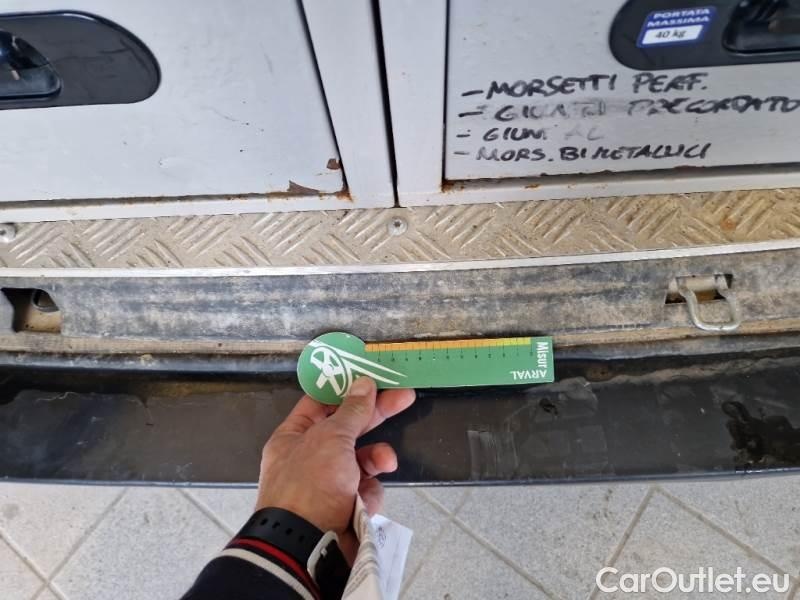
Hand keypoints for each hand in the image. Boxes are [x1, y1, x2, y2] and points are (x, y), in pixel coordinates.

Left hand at [255, 377, 414, 559]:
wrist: (307, 548)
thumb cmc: (310, 484)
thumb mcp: (331, 439)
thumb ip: (352, 411)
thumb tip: (364, 383)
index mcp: (294, 437)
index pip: (321, 404)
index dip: (345, 389)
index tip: (370, 377)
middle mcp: (309, 457)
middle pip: (348, 428)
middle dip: (375, 417)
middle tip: (405, 398)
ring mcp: (328, 484)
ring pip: (362, 461)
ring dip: (376, 460)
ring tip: (386, 462)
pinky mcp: (345, 508)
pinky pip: (366, 490)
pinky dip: (369, 493)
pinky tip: (364, 501)